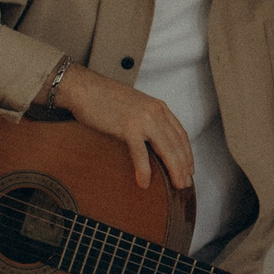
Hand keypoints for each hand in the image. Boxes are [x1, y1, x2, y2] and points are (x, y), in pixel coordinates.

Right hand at [57, 63, 193, 189]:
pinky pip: (141, 153)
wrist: (84, 87)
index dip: (187, 154)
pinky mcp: (128, 127)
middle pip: (177, 145)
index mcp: (159, 107)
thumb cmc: (104, 97)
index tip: (189, 169)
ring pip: (167, 150)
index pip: (181, 135)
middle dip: (184, 167)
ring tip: (176, 186)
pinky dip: (144, 170)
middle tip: (185, 184)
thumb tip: (150, 141)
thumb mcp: (135, 106)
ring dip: (174, 171)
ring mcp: (143, 119)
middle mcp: (156, 112)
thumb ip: (146, 120)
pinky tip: (145, 182)